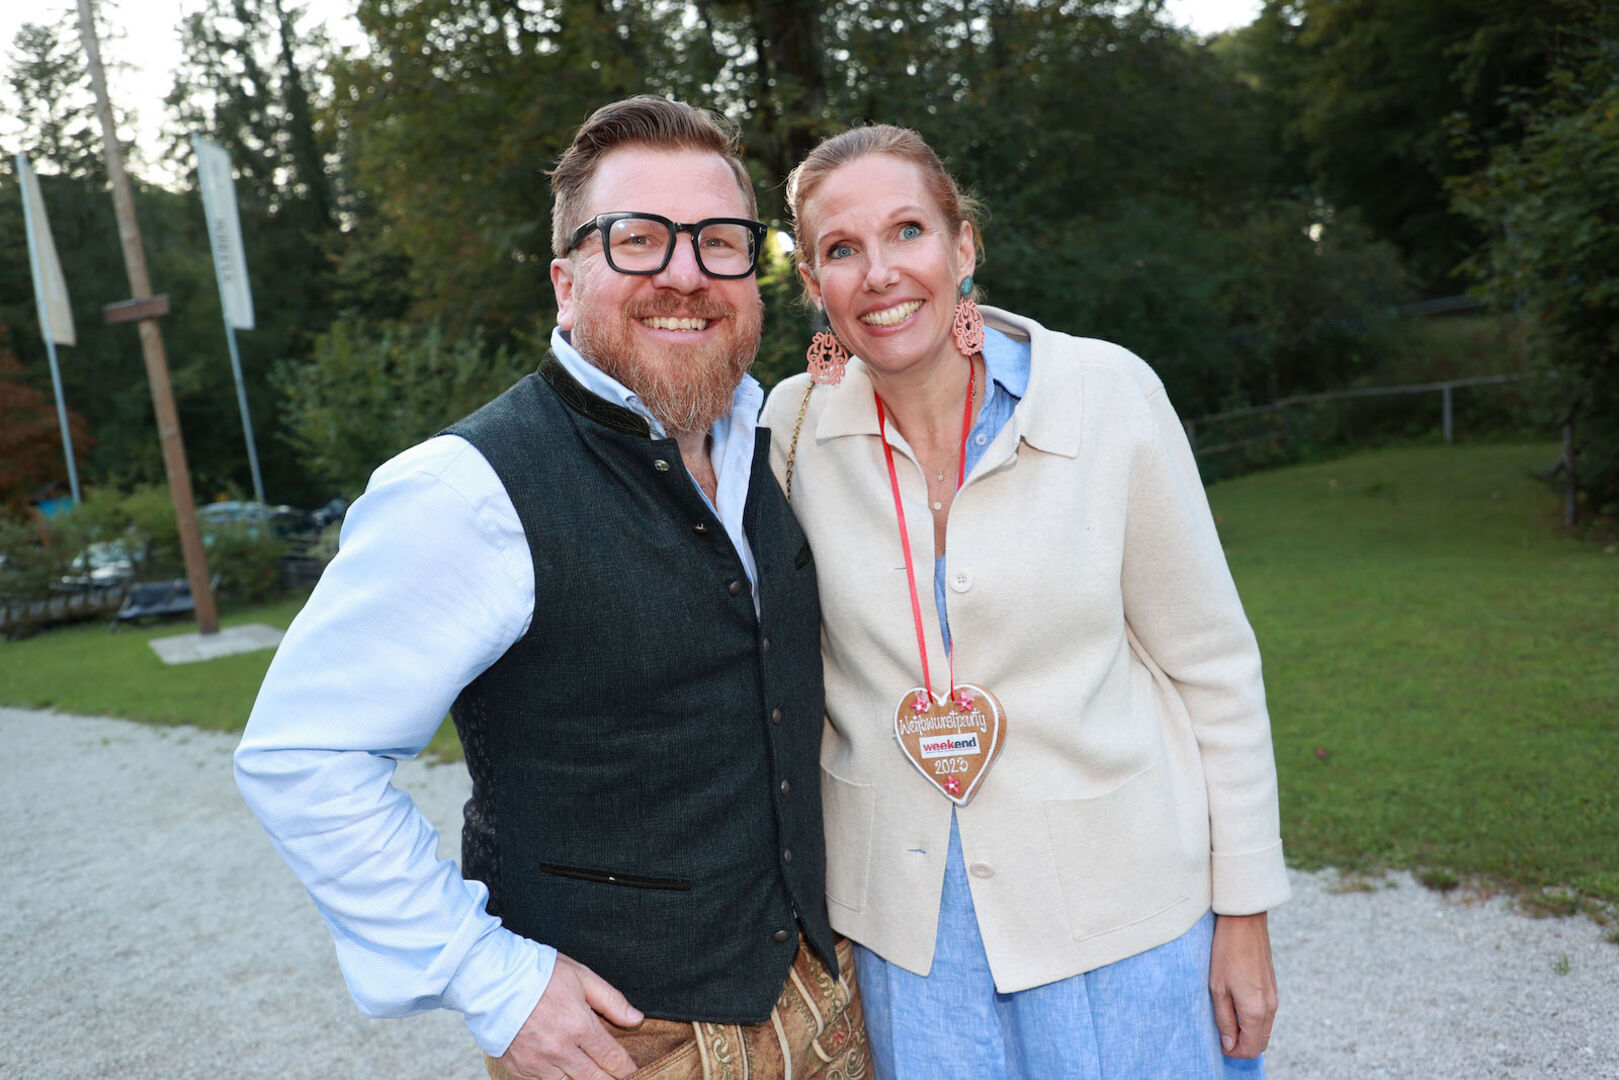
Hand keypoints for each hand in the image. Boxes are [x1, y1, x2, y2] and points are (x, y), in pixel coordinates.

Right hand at [492, 953, 643, 1079]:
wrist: (491, 980)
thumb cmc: (539, 974)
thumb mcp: (581, 977)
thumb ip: (611, 1000)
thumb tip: (636, 1019)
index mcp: (579, 1026)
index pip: (612, 1058)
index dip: (627, 1069)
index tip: (634, 1072)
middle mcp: (560, 1050)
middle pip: (595, 1079)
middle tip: (619, 1078)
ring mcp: (537, 1063)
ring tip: (591, 1074)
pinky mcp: (519, 1069)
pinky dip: (556, 1079)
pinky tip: (564, 1073)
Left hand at [1209, 912, 1276, 1058]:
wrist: (1244, 923)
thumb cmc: (1226, 952)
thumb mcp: (1217, 988)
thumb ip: (1224, 1019)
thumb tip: (1228, 1044)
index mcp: (1256, 1011)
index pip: (1251, 1049)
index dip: (1233, 1051)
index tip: (1219, 1041)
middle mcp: (1270, 1007)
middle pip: (1260, 1042)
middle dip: (1242, 1044)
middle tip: (1221, 1031)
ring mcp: (1274, 997)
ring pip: (1264, 1029)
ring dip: (1247, 1030)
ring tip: (1226, 1015)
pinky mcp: (1273, 988)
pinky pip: (1266, 1014)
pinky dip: (1253, 1018)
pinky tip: (1236, 1003)